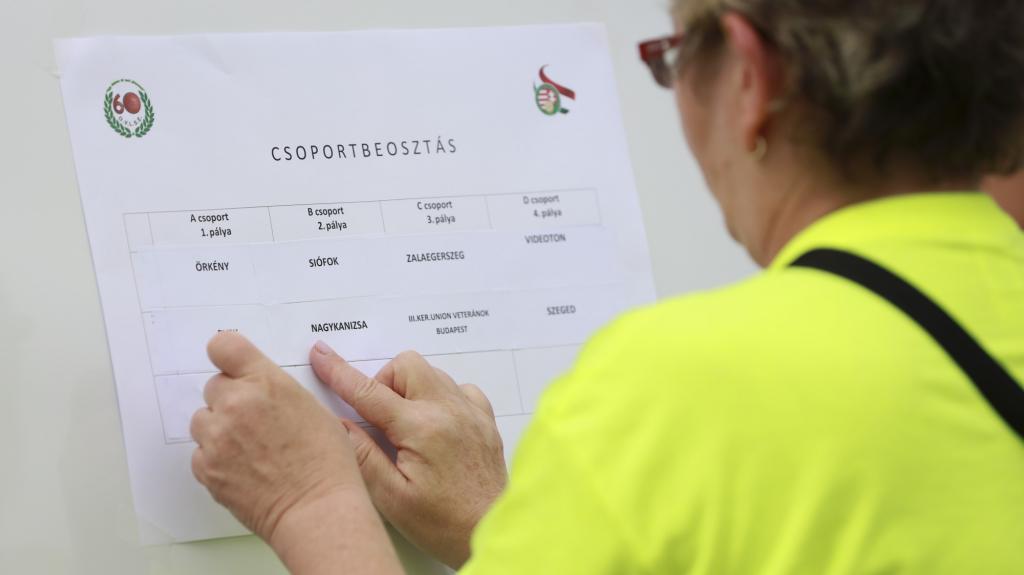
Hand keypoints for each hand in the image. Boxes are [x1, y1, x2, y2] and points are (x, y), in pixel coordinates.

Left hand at [190, 332, 366, 546]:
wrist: (317, 509)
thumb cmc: (326, 463)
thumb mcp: (312, 408)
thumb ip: (277, 390)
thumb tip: (259, 389)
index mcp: (267, 382)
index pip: (224, 347)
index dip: (227, 356)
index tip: (231, 365)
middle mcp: (237, 404)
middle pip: (214, 386)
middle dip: (231, 400)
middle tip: (255, 422)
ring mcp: (217, 437)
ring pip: (203, 420)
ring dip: (219, 429)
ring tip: (250, 449)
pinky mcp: (206, 467)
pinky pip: (200, 453)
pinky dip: (216, 459)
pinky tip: (244, 469)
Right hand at [310, 342, 507, 568]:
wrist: (488, 532)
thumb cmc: (445, 523)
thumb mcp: (391, 497)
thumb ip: (362, 455)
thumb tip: (338, 423)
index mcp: (422, 428)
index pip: (369, 391)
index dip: (339, 371)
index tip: (322, 355)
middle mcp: (449, 410)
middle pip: (406, 365)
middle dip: (384, 382)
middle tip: (379, 419)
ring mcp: (470, 412)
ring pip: (432, 373)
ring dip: (411, 389)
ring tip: (406, 428)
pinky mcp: (484, 420)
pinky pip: (458, 388)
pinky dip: (440, 397)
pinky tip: (434, 424)